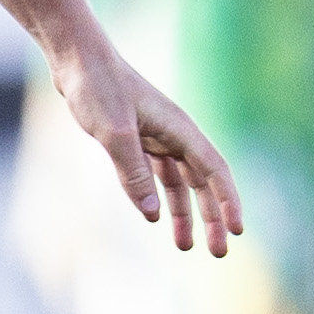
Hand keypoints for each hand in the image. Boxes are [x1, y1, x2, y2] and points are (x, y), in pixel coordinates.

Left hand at [53, 43, 242, 256]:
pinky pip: (154, 175)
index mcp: (180, 130)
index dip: (228, 202)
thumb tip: (152, 214)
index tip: (237, 231)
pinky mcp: (136, 140)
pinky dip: (157, 197)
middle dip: (211, 218)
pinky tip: (154, 218)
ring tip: (186, 246)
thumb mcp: (114, 133)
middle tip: (218, 253)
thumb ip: (133, 173)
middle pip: (201, 183)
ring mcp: (155, 137)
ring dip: (184, 213)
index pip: (215, 172)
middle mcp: (174, 135)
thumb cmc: (97, 89)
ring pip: (178, 183)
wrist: (76, 61)